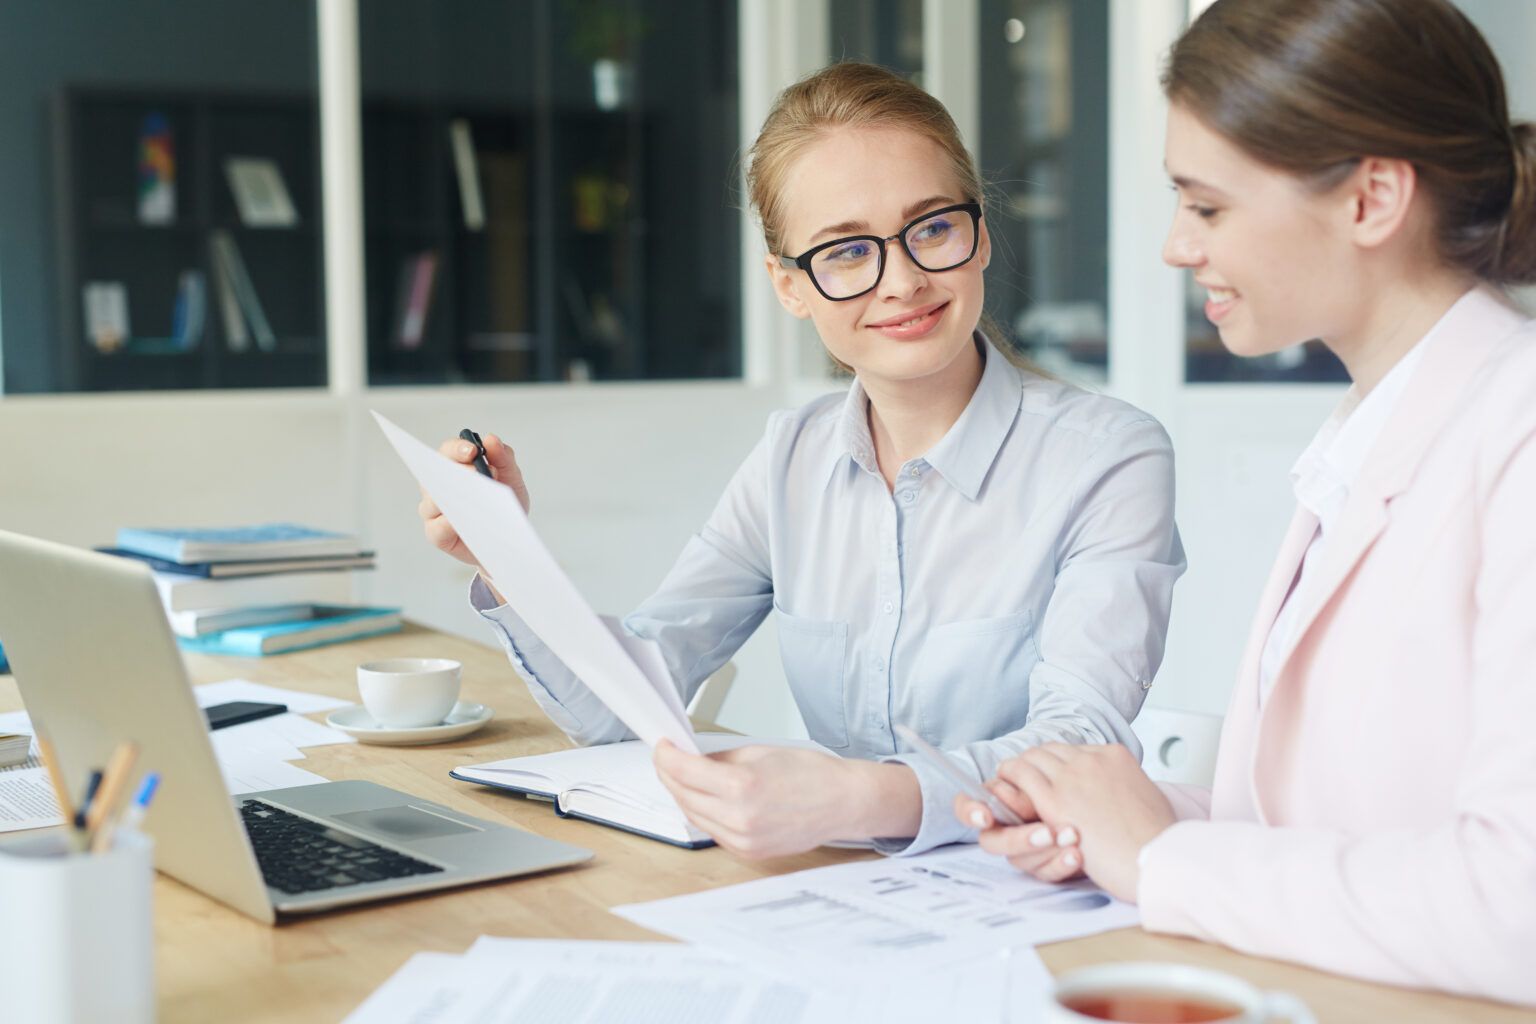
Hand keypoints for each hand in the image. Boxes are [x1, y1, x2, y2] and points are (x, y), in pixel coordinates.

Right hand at [418, 432, 529, 568]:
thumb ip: (504, 459)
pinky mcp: (436, 534)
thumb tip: (490, 438)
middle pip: (435, 472)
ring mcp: (434, 510)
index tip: (473, 450)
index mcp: (455, 467)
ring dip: (452, 497)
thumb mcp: (512, 481)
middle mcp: (438, 486)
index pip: (448, 451)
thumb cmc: (504, 506)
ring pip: (432, 500)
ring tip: (472, 496)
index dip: (457, 448)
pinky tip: (461, 520)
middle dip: (454, 470)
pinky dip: (448, 523)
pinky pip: (436, 528)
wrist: (508, 541)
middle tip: (474, 471)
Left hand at [653, 741, 870, 858]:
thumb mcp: (760, 752)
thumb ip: (720, 758)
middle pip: (683, 795)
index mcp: (742, 786)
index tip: (661, 746)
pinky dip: (703, 813)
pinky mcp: (748, 852)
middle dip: (670, 775)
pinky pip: (713, 831)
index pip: (684, 771)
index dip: (666, 756)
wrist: (843, 803)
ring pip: (694, 816)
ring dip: (683, 795)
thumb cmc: (811, 773)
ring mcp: (743, 840)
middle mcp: (739, 817)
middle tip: (668, 759)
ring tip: (684, 777)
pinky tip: (706, 799)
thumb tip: (691, 759)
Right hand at [954, 781, 1083, 882]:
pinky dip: (1061, 864)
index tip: (985, 816)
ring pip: (1020, 861)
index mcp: (995, 804)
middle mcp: (1003, 830)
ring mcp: (1023, 852)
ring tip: (1072, 838)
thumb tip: (1022, 780)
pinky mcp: (1044, 868)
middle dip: (1020, 838)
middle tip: (1046, 833)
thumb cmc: (1067, 793)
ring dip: (1046, 851)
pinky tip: (1076, 855)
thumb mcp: (1048, 784)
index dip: (969, 811)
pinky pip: (1045, 873)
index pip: (966, 807)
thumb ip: (1027, 786)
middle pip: (993, 842)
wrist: (1099, 823)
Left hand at [994, 743, 1176, 901]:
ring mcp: (1072, 776)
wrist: (1157, 859)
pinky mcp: (1054, 799)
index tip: (1051, 775)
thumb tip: (1121, 790)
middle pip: (1051, 750)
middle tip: (1025, 777)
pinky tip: (1002, 787)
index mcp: (1115, 756)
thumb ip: (1126, 786)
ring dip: (1019, 769)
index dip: (1059, 763)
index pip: (1075, 751)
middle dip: (1037, 763)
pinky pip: (1020, 774)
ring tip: (1009, 781)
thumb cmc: (1157, 839)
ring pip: (1032, 758)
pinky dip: (1009, 777)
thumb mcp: (1148, 797)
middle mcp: (1091, 759)